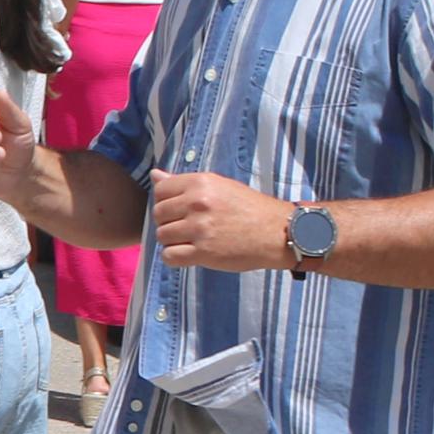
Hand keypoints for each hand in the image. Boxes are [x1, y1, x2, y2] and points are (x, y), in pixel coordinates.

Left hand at [148, 168, 290, 270]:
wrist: (278, 232)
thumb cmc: (250, 208)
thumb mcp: (220, 186)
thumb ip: (185, 183)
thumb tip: (155, 175)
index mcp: (200, 183)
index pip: (160, 191)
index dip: (166, 201)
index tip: (179, 209)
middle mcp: (197, 203)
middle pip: (158, 214)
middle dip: (168, 222)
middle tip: (187, 227)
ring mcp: (200, 229)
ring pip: (162, 236)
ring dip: (173, 241)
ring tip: (191, 240)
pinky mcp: (204, 253)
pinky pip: (169, 256)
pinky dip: (175, 258)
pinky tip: (190, 254)